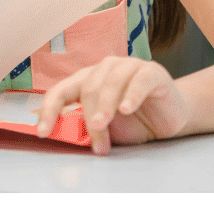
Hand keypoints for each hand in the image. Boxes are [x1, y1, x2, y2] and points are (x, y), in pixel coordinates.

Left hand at [36, 57, 189, 154]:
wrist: (170, 118)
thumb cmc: (134, 122)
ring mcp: (128, 66)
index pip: (61, 91)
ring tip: (103, 128)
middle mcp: (105, 68)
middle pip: (88, 89)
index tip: (43, 132)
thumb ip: (88, 127)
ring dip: (105, 108)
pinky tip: (127, 108)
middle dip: (89, 119)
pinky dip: (131, 95)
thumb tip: (63, 136)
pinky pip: (138, 80)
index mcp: (87, 79)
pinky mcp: (151, 72)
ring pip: (109, 83)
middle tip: (97, 146)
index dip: (49, 110)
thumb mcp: (107, 128)